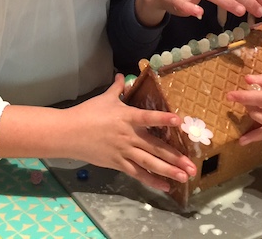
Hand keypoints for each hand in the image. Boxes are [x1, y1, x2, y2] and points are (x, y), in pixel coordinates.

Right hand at [66, 75, 196, 191]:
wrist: (69, 133)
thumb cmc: (88, 113)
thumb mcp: (104, 98)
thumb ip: (117, 88)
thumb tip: (122, 75)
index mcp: (127, 117)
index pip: (148, 117)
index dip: (163, 118)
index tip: (178, 120)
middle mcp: (129, 136)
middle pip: (155, 147)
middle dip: (175, 157)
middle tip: (192, 165)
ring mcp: (124, 151)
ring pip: (149, 163)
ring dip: (168, 171)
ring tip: (184, 177)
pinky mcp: (118, 163)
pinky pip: (137, 174)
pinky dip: (151, 180)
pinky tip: (165, 186)